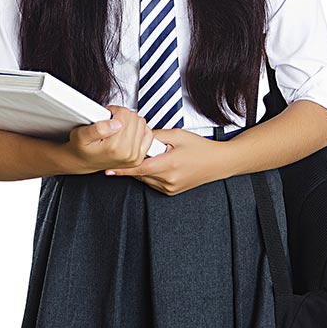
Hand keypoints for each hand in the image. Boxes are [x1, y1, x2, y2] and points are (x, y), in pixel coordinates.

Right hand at [58, 105, 154, 173]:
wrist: (82, 162)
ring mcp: (135, 157)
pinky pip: (148, 134)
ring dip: (130, 122)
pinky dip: (139, 129)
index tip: (106, 117)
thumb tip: (116, 123)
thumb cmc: (81, 149)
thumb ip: (97, 128)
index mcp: (115, 147)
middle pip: (134, 117)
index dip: (113, 111)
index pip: (124, 114)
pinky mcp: (139, 158)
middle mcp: (128, 154)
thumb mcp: (80, 135)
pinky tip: (127, 132)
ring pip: (141, 123)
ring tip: (117, 127)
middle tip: (110, 122)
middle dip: (122, 116)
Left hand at [104, 127, 228, 194]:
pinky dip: (152, 174)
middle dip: (136, 162)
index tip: (109, 170)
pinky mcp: (171, 192)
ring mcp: (170, 188)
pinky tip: (162, 164)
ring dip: (144, 168)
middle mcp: (169, 179)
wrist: (217, 162)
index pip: (139, 168)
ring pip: (145, 178)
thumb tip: (139, 136)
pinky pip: (153, 183)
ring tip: (158, 156)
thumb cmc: (200, 148)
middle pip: (140, 173)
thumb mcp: (177, 135)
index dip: (122, 169)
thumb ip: (156, 136)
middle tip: (143, 151)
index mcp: (169, 164)